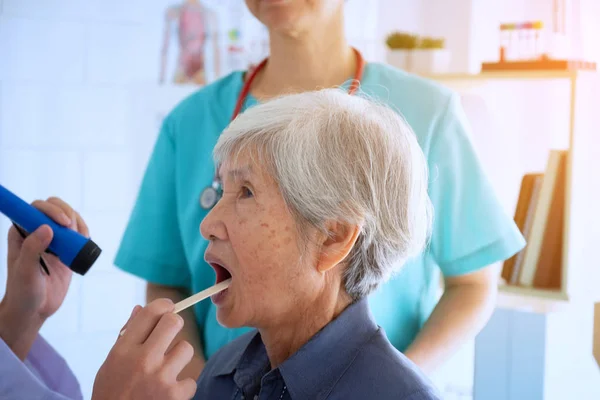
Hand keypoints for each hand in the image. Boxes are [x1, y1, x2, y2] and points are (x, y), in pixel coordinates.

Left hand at [0, 197, 87, 359]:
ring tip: (79, 239)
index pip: (35, 209)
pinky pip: (78, 232)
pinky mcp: (66, 249)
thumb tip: (47, 228)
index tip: (62, 222)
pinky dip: (84, 233)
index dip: (50, 209)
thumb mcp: (25, 271)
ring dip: (77, 223)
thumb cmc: (23, 292)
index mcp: (21, 233)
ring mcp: (53, 240)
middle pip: (53, 207)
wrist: (35, 309)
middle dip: (66, 213)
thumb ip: (32, 249)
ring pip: (68, 217)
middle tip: (72, 230)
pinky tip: (84, 241)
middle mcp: (36, 232)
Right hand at [92, 299, 196, 399]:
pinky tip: (168, 393)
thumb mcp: (110, 363)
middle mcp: (143, 359)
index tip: (168, 309)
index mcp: (124, 349)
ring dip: (179, 359)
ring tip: (166, 371)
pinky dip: (182, 388)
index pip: (151, 312)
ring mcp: (160, 377)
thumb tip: (140, 309)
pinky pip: (191, 380)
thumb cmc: (111, 393)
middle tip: (169, 337)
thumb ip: (126, 336)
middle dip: (174, 326)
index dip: (164, 306)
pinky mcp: (174, 395)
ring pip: (186, 348)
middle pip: (174, 322)